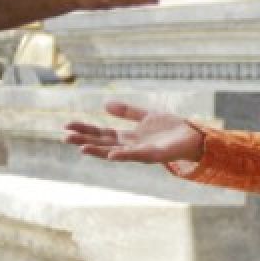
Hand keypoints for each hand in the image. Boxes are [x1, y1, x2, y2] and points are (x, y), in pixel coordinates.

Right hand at [63, 102, 204, 163]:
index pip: (101, 134)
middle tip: (65, 136)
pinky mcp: (154, 155)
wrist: (194, 136)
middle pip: (103, 143)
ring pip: (115, 152)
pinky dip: (123, 155)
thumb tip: (105, 105)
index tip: (67, 125)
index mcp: (129, 137)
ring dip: (98, 151)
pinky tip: (111, 154)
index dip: (85, 130)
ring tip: (81, 148)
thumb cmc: (171, 128)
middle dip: (85, 140)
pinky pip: (136, 155)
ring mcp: (141, 152)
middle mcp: (131, 146)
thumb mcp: (147, 115)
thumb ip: (127, 112)